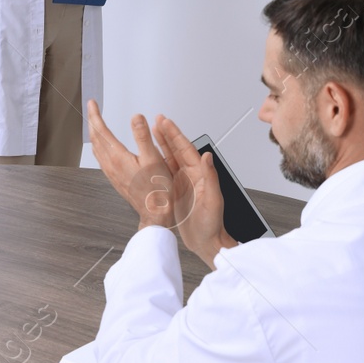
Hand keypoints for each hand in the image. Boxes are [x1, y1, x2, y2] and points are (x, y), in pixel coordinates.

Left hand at [87, 101, 174, 228]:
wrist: (154, 211)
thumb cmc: (157, 189)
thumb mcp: (153, 159)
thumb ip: (143, 136)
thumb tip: (136, 117)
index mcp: (118, 157)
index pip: (101, 131)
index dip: (95, 115)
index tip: (92, 103)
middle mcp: (111, 164)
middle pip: (95, 138)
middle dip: (92, 121)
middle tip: (92, 108)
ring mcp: (111, 172)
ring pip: (96, 148)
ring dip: (95, 133)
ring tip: (96, 123)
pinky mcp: (115, 178)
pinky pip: (101, 158)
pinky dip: (99, 145)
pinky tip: (104, 146)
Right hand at [153, 116, 235, 266]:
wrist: (206, 242)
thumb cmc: (212, 225)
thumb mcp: (213, 200)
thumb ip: (210, 177)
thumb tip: (207, 156)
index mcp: (200, 175)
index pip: (186, 150)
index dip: (175, 135)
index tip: (165, 122)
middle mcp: (190, 176)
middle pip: (176, 150)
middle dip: (166, 134)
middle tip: (157, 120)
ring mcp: (182, 183)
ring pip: (169, 158)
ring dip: (161, 144)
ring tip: (152, 131)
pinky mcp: (174, 192)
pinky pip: (164, 172)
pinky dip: (157, 161)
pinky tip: (150, 155)